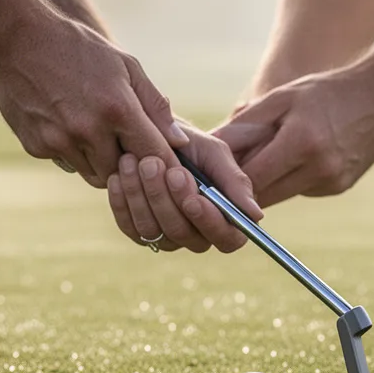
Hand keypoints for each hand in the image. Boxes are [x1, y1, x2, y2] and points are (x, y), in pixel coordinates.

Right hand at [0, 14, 188, 186]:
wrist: (17, 39)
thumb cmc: (79, 49)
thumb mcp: (126, 66)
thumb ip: (155, 106)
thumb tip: (179, 143)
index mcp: (117, 110)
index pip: (154, 156)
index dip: (165, 164)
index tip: (169, 165)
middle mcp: (88, 130)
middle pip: (124, 173)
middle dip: (130, 165)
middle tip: (130, 146)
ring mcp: (59, 141)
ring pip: (94, 175)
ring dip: (102, 163)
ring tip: (101, 135)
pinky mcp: (37, 147)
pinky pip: (67, 164)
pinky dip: (74, 154)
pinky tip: (70, 127)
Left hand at [107, 123, 262, 252]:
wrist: (150, 134)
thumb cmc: (189, 143)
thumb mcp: (214, 153)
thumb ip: (234, 181)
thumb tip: (255, 215)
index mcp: (225, 217)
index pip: (228, 238)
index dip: (211, 222)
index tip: (193, 197)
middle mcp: (198, 234)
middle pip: (185, 235)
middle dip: (166, 199)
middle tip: (153, 162)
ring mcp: (167, 236)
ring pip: (154, 231)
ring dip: (142, 195)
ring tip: (133, 160)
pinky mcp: (139, 232)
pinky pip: (130, 227)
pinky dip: (123, 200)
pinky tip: (118, 175)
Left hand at [213, 68, 373, 206]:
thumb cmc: (324, 91)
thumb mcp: (281, 98)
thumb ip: (244, 125)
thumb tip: (209, 145)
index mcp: (301, 141)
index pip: (251, 178)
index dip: (228, 179)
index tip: (212, 174)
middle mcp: (319, 167)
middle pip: (263, 195)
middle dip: (242, 187)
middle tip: (225, 174)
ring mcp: (332, 181)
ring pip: (280, 195)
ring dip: (265, 184)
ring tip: (259, 158)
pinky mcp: (339, 187)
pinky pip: (300, 190)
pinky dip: (290, 179)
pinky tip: (296, 158)